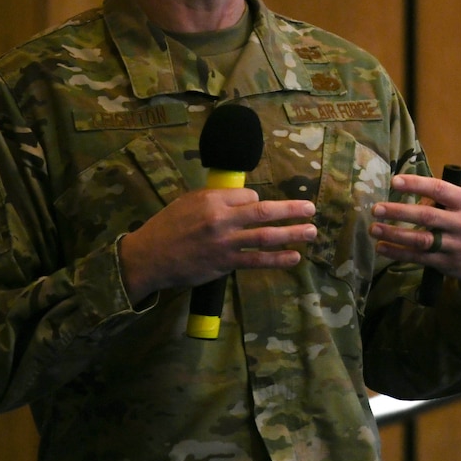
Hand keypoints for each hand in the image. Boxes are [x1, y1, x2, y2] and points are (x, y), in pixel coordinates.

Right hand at [117, 190, 316, 299]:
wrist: (149, 256)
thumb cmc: (168, 226)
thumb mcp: (189, 202)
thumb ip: (217, 199)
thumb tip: (247, 200)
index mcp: (212, 199)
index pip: (249, 197)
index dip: (260, 202)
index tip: (264, 208)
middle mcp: (222, 219)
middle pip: (264, 212)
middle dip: (291, 210)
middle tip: (311, 209)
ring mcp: (225, 242)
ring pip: (266, 236)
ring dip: (292, 234)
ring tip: (311, 232)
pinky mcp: (225, 263)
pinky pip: (257, 261)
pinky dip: (277, 259)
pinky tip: (294, 258)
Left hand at [370, 174, 460, 290]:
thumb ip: (448, 201)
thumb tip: (414, 201)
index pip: (439, 189)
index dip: (416, 184)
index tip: (394, 182)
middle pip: (426, 216)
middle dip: (398, 212)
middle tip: (376, 208)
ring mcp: (456, 246)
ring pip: (420, 240)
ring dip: (394, 234)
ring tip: (374, 229)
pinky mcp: (448, 264)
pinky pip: (420, 258)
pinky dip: (399, 253)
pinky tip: (383, 247)